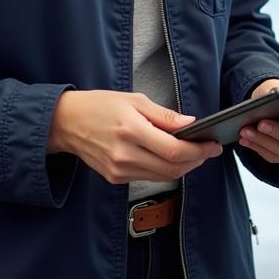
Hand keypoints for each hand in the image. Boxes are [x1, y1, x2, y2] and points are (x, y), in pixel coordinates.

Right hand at [47, 90, 222, 185]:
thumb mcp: (134, 100)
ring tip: (194, 153)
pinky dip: (164, 169)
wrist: (66, 122)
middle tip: (208, 150)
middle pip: (172, 168)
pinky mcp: (115, 178)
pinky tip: (170, 157)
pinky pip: (147, 177)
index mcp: (131, 130)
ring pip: (162, 176)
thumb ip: (164, 115)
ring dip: (182, 167)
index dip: (198, 151)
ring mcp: (119, 170)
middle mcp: (125, 155)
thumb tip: (191, 124)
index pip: (174, 150)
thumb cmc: (100, 105)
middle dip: (196, 161)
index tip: (212, 145)